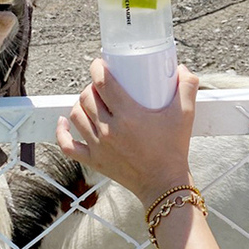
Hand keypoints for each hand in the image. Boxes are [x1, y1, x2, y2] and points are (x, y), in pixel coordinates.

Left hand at [56, 58, 199, 207]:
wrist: (164, 184)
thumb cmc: (174, 149)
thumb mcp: (185, 115)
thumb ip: (188, 88)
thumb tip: (182, 69)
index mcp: (128, 116)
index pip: (103, 83)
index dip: (97, 68)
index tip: (101, 63)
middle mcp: (109, 130)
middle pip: (87, 97)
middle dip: (91, 85)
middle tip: (102, 84)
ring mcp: (98, 147)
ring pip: (76, 115)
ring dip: (80, 103)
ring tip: (91, 99)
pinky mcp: (94, 161)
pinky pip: (68, 145)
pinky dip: (61, 131)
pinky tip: (63, 121)